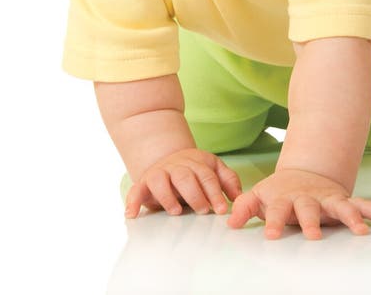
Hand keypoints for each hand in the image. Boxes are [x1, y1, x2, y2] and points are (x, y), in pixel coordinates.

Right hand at [124, 148, 241, 218]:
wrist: (166, 156)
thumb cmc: (193, 170)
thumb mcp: (212, 169)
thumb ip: (227, 180)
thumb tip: (238, 195)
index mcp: (196, 162)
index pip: (207, 175)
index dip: (214, 192)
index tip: (221, 208)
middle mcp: (177, 165)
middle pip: (185, 176)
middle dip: (195, 194)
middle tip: (203, 210)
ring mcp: (160, 172)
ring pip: (162, 180)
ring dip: (168, 196)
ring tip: (176, 212)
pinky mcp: (144, 182)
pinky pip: (136, 189)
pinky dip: (132, 201)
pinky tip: (131, 214)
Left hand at [227, 168, 370, 239]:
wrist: (304, 173)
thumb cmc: (279, 192)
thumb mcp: (259, 196)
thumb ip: (244, 207)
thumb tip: (229, 222)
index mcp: (284, 198)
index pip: (276, 209)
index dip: (272, 221)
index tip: (270, 235)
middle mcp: (307, 198)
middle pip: (308, 208)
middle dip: (310, 221)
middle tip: (312, 235)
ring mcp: (326, 198)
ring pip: (339, 206)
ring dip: (349, 217)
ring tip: (360, 230)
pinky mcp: (343, 200)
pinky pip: (362, 205)